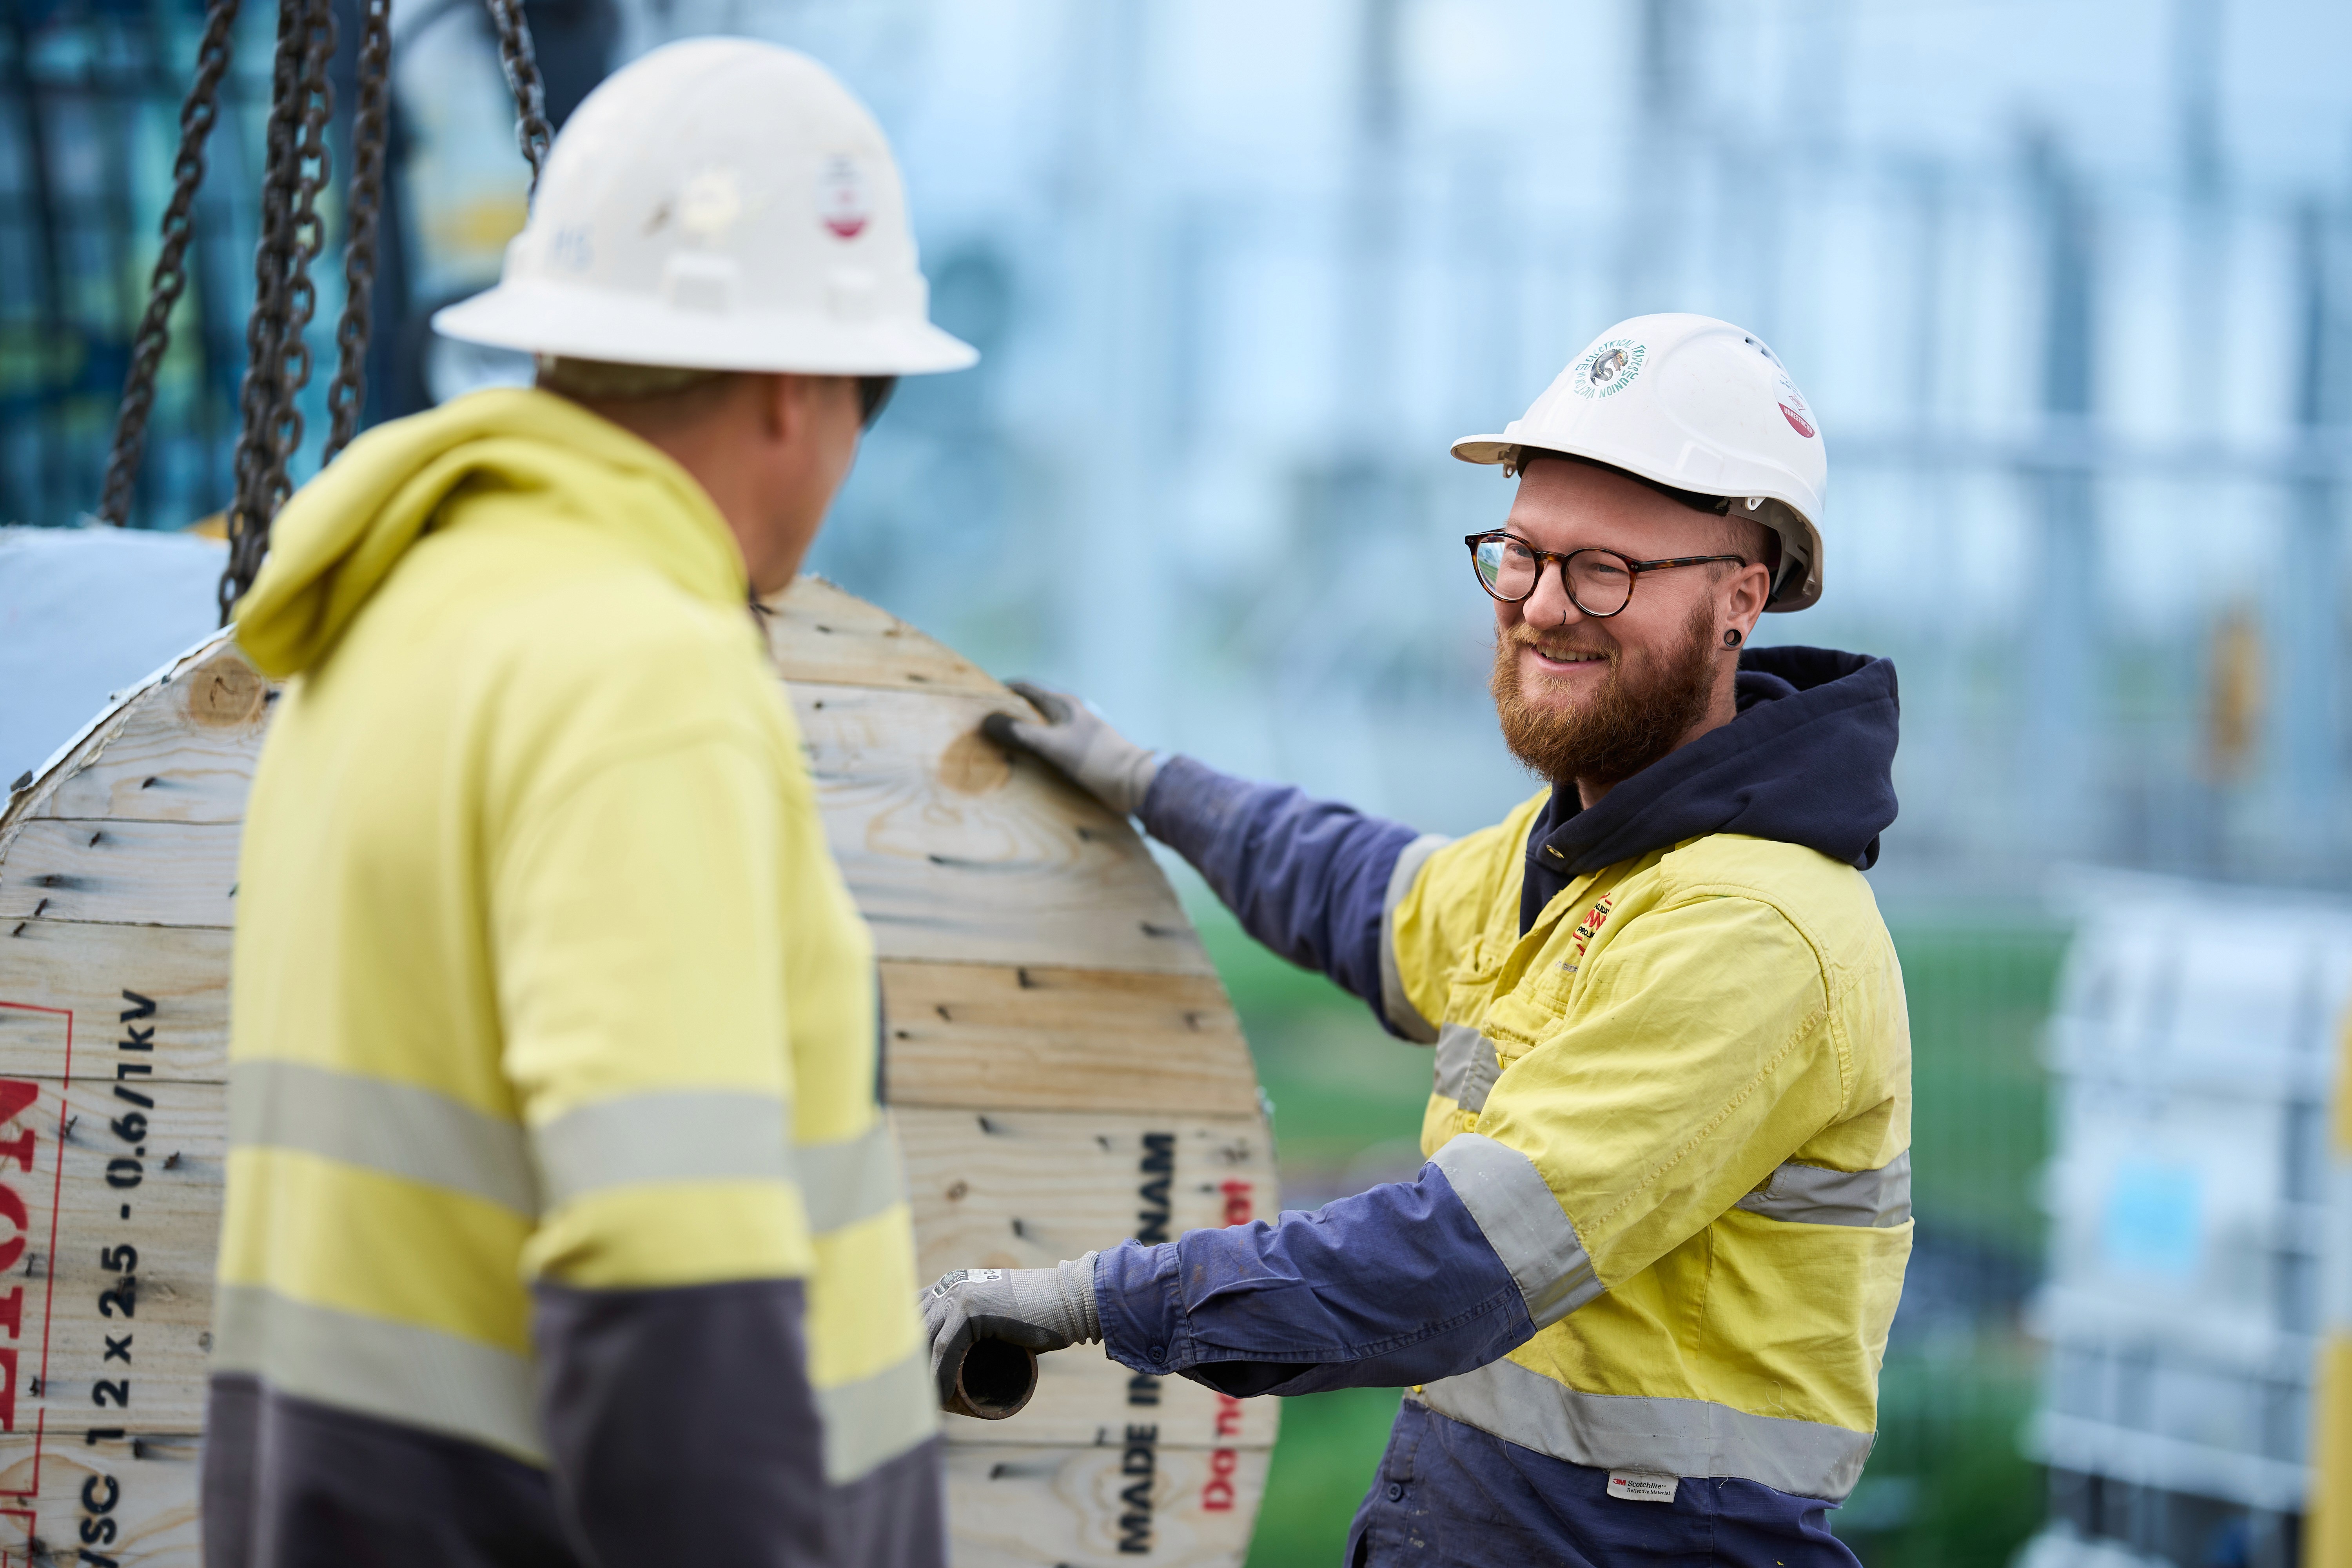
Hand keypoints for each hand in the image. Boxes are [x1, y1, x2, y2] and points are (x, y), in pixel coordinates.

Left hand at [922, 1254, 1100, 1412]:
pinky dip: (940, 1375)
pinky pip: (944, 1347)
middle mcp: (949, 1286)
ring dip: (921, 1377)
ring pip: (923, 1341)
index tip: (909, 1381)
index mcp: (951, 1286)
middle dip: (908, 1366)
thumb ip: (979, 1330)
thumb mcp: (999, 1317)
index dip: (905, 1350)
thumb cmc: (1041, 1317)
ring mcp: (958, 1294)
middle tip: (916, 1400)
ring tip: (926, 1405)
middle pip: (912, 1331)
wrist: (1072, 1301)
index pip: (911, 1318)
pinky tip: (940, 1397)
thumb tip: (965, 1365)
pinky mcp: (971, 1309)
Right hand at [982, 683, 1161, 815]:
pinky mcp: (1079, 753)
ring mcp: (1074, 734)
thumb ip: (1020, 732)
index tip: (978, 699)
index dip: (1002, 690)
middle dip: (1007, 714)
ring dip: (1020, 735)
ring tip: (996, 746)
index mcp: (1063, 704)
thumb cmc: (1094, 759)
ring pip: (1040, 729)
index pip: (1026, 688)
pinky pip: (1048, 747)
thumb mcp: (1052, 744)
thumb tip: (988, 720)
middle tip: (982, 727)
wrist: (1133, 783)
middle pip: (1031, 708)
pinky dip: (1033, 751)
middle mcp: (1068, 715)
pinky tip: (1022, 764)